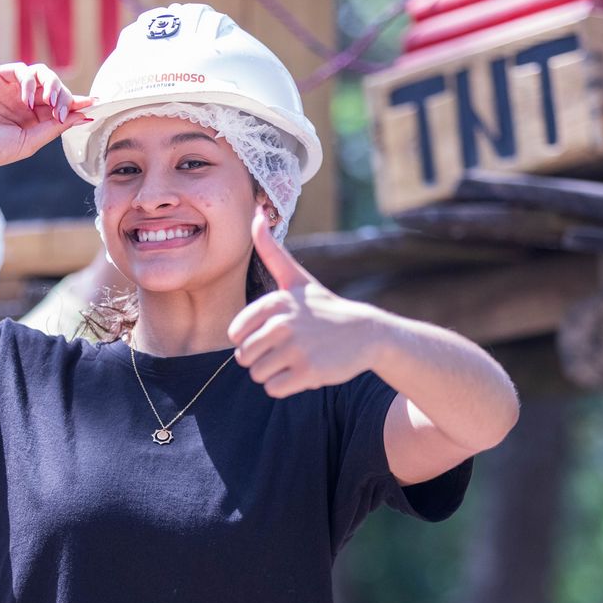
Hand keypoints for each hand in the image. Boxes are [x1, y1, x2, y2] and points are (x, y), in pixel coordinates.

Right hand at [0, 62, 93, 175]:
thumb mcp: (29, 142)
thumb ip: (55, 127)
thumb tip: (83, 115)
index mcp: (34, 118)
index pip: (61, 106)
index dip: (78, 103)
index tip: (96, 104)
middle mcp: (25, 101)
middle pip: (56, 88)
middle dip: (65, 97)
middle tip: (63, 111)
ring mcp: (12, 88)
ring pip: (42, 74)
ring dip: (52, 86)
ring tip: (49, 103)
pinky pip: (22, 70)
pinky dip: (30, 82)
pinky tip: (27, 99)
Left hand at [227, 208, 391, 397]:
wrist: (366, 334)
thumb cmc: (324, 307)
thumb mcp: (297, 278)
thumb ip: (271, 250)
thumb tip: (256, 213)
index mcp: (275, 302)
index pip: (236, 333)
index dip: (250, 338)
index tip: (273, 333)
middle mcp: (283, 323)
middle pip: (244, 356)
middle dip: (262, 358)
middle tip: (288, 349)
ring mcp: (296, 348)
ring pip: (258, 374)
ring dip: (274, 373)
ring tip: (296, 359)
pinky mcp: (308, 372)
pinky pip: (274, 389)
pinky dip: (285, 386)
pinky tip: (304, 372)